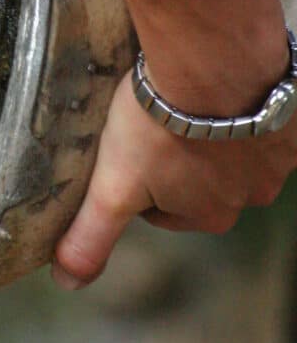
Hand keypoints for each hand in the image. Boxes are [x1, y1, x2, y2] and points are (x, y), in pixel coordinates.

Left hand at [52, 67, 296, 289]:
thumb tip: (68, 281)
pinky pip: (265, 116)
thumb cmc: (160, 125)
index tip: (130, 148)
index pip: (165, 208)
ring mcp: (277, 154)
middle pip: (204, 179)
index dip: (141, 177)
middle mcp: (254, 192)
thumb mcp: (112, 187)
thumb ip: (92, 236)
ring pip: (236, 146)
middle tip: (156, 119)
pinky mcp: (291, 117)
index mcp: (210, 214)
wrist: (213, 61)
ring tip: (186, 96)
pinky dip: (244, 104)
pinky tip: (221, 85)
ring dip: (214, 128)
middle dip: (180, 155)